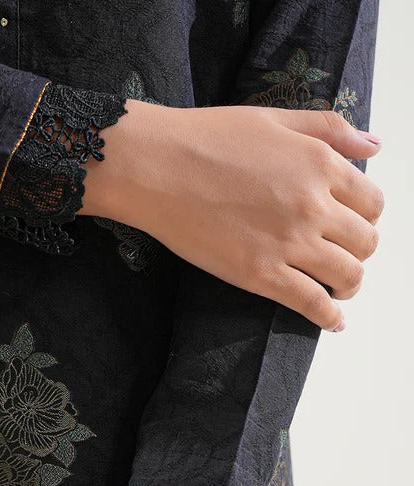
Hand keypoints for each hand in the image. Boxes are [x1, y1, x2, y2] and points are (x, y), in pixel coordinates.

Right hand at [81, 101, 384, 331]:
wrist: (155, 166)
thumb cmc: (206, 138)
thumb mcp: (275, 118)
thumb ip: (330, 130)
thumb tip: (375, 146)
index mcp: (320, 164)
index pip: (372, 203)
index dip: (366, 219)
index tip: (351, 227)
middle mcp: (313, 205)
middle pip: (366, 243)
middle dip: (359, 253)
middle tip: (340, 258)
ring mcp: (289, 242)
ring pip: (348, 276)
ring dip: (349, 287)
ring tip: (337, 291)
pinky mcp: (261, 274)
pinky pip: (313, 304)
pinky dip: (330, 317)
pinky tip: (332, 321)